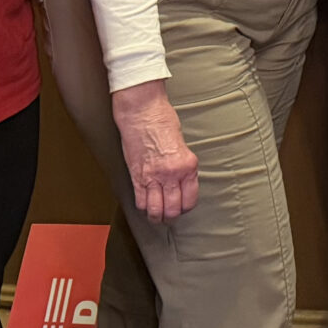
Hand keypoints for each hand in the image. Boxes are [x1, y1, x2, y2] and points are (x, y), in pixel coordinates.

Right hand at [111, 81, 198, 222]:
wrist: (142, 111)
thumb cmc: (163, 121)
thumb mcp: (182, 145)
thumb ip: (182, 166)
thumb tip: (181, 182)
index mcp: (188, 166)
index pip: (190, 199)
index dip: (186, 207)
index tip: (183, 206)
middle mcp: (172, 174)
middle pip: (173, 209)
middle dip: (172, 215)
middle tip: (169, 214)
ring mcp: (153, 177)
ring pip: (156, 210)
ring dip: (157, 216)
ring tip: (157, 215)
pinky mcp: (137, 176)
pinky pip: (141, 201)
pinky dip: (144, 207)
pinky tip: (146, 205)